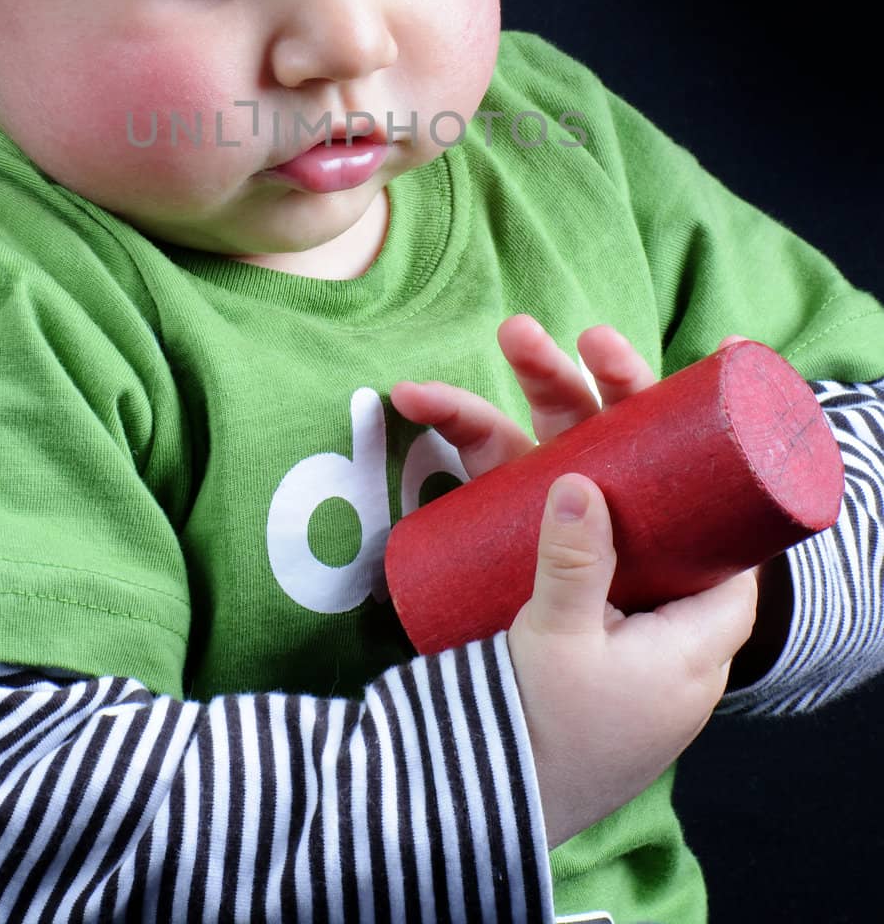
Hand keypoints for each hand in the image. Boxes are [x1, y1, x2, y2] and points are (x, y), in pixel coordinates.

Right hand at [391, 321, 760, 845]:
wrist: (484, 802)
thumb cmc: (556, 739)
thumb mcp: (569, 653)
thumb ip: (577, 569)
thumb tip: (576, 481)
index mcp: (692, 603)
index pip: (714, 495)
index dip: (700, 423)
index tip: (695, 361)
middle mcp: (637, 569)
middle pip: (623, 459)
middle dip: (584, 389)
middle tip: (559, 337)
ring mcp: (577, 562)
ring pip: (555, 462)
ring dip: (511, 403)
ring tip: (480, 351)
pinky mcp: (525, 566)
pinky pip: (503, 494)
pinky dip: (465, 448)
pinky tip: (425, 406)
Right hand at [508, 471, 758, 846]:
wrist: (499, 804)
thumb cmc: (540, 720)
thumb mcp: (554, 627)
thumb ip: (573, 556)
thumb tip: (579, 483)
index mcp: (695, 657)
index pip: (738, 584)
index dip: (719, 536)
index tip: (685, 493)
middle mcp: (695, 688)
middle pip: (708, 602)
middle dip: (680, 555)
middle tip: (638, 507)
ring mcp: (666, 711)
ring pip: (678, 630)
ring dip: (654, 591)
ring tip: (614, 546)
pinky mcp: (635, 722)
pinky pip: (652, 657)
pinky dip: (633, 623)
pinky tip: (595, 604)